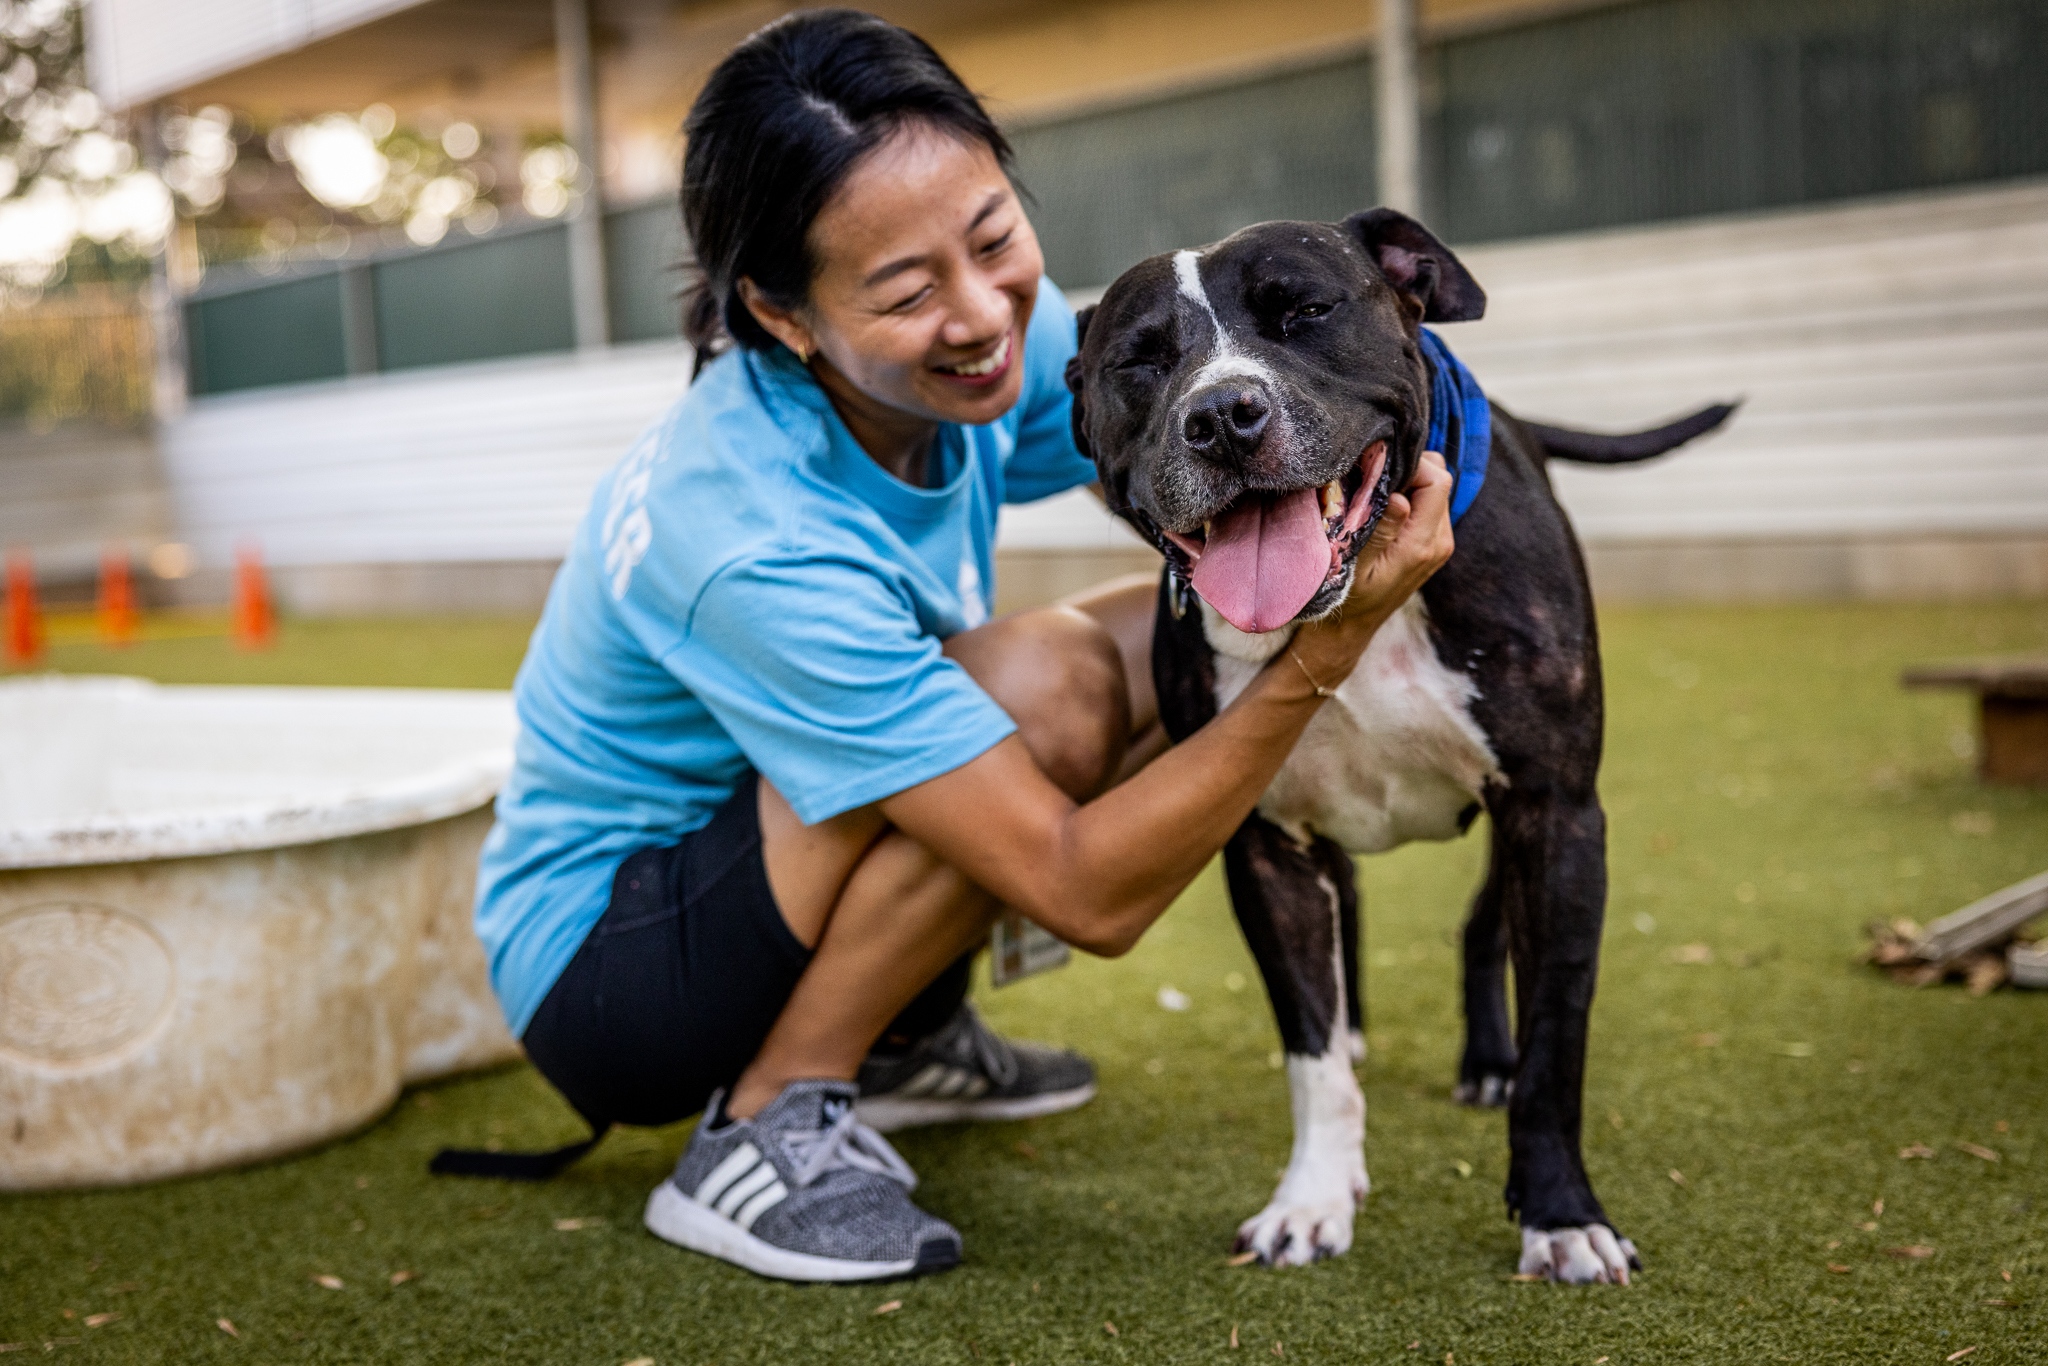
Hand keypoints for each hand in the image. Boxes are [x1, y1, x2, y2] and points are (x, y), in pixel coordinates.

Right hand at [1291, 451, 1455, 682]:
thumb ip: (1379, 531)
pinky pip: (1428, 501)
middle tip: (1372, 476)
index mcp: (1422, 545)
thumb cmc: (1346, 599)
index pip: (1437, 481)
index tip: (1376, 466)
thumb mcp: (1354, 567)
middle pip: (1440, 478)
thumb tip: (1401, 497)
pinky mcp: (1432, 541)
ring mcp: (1438, 541)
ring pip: (1435, 486)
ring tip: (1374, 492)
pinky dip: (1408, 493)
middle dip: (1410, 468)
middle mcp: (1439, 541)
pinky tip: (1382, 505)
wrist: (1351, 627)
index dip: (1411, 464)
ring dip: (1408, 481)